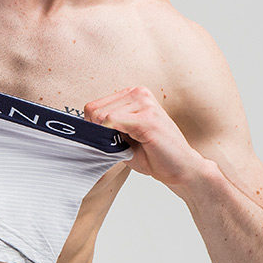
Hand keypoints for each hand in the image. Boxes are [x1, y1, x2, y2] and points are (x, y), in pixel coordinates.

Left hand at [84, 85, 208, 189]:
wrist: (182, 169)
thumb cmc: (154, 155)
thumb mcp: (123, 139)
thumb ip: (104, 131)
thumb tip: (81, 130)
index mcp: (132, 95)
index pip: (93, 106)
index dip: (93, 128)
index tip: (107, 141)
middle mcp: (138, 93)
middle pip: (94, 110)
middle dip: (99, 133)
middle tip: (120, 146)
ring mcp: (144, 103)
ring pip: (101, 116)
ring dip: (110, 138)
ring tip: (131, 146)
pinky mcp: (147, 117)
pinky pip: (111, 121)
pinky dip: (112, 137)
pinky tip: (131, 146)